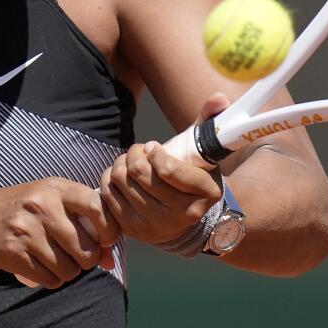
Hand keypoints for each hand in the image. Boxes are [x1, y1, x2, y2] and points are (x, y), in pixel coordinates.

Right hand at [0, 178, 120, 289]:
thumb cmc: (25, 210)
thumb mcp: (52, 203)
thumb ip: (84, 223)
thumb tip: (110, 260)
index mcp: (56, 188)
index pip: (97, 207)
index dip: (109, 229)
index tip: (105, 240)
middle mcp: (42, 206)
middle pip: (86, 248)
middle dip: (87, 259)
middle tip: (77, 256)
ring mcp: (26, 230)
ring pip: (69, 269)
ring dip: (68, 272)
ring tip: (58, 261)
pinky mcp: (14, 253)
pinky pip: (50, 279)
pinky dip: (52, 280)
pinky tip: (43, 268)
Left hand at [99, 93, 229, 245]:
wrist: (187, 217)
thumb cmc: (194, 176)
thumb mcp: (205, 150)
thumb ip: (211, 121)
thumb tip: (219, 97)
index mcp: (206, 194)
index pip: (167, 169)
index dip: (154, 152)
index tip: (155, 147)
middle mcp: (183, 216)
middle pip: (138, 172)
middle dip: (135, 153)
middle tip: (141, 151)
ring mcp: (156, 226)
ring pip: (121, 181)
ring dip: (121, 164)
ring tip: (132, 162)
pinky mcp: (134, 230)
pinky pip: (108, 195)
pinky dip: (110, 179)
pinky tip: (123, 177)